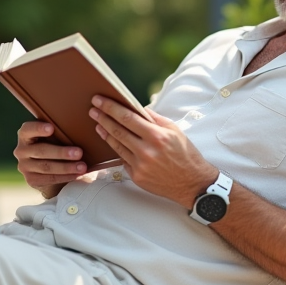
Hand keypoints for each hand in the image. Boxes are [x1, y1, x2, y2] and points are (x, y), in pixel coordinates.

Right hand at [13, 121, 87, 198]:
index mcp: (25, 135)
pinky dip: (65, 177)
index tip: (51, 128)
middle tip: (79, 152)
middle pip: (41, 151)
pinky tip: (77, 175)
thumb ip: (60, 131)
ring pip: (46, 166)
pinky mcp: (31, 180)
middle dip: (61, 152)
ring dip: (66, 167)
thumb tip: (84, 128)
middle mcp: (21, 150)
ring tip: (82, 166)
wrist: (51, 169)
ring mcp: (24, 166)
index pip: (28, 129)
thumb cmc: (56, 144)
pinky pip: (50, 178)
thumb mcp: (54, 136)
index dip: (38, 128)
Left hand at [88, 97, 217, 207]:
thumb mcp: (175, 131)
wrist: (193, 183)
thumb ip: (155, 119)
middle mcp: (146, 151)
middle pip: (118, 131)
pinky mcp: (137, 177)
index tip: (100, 101)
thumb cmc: (186, 155)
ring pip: (117, 145)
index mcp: (157, 136)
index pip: (127, 118)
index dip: (111, 108)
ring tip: (98, 124)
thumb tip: (138, 108)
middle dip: (103, 118)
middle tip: (93, 110)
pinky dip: (117, 149)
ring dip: (105, 133)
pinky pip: (123, 160)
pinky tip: (111, 141)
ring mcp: (140, 165)